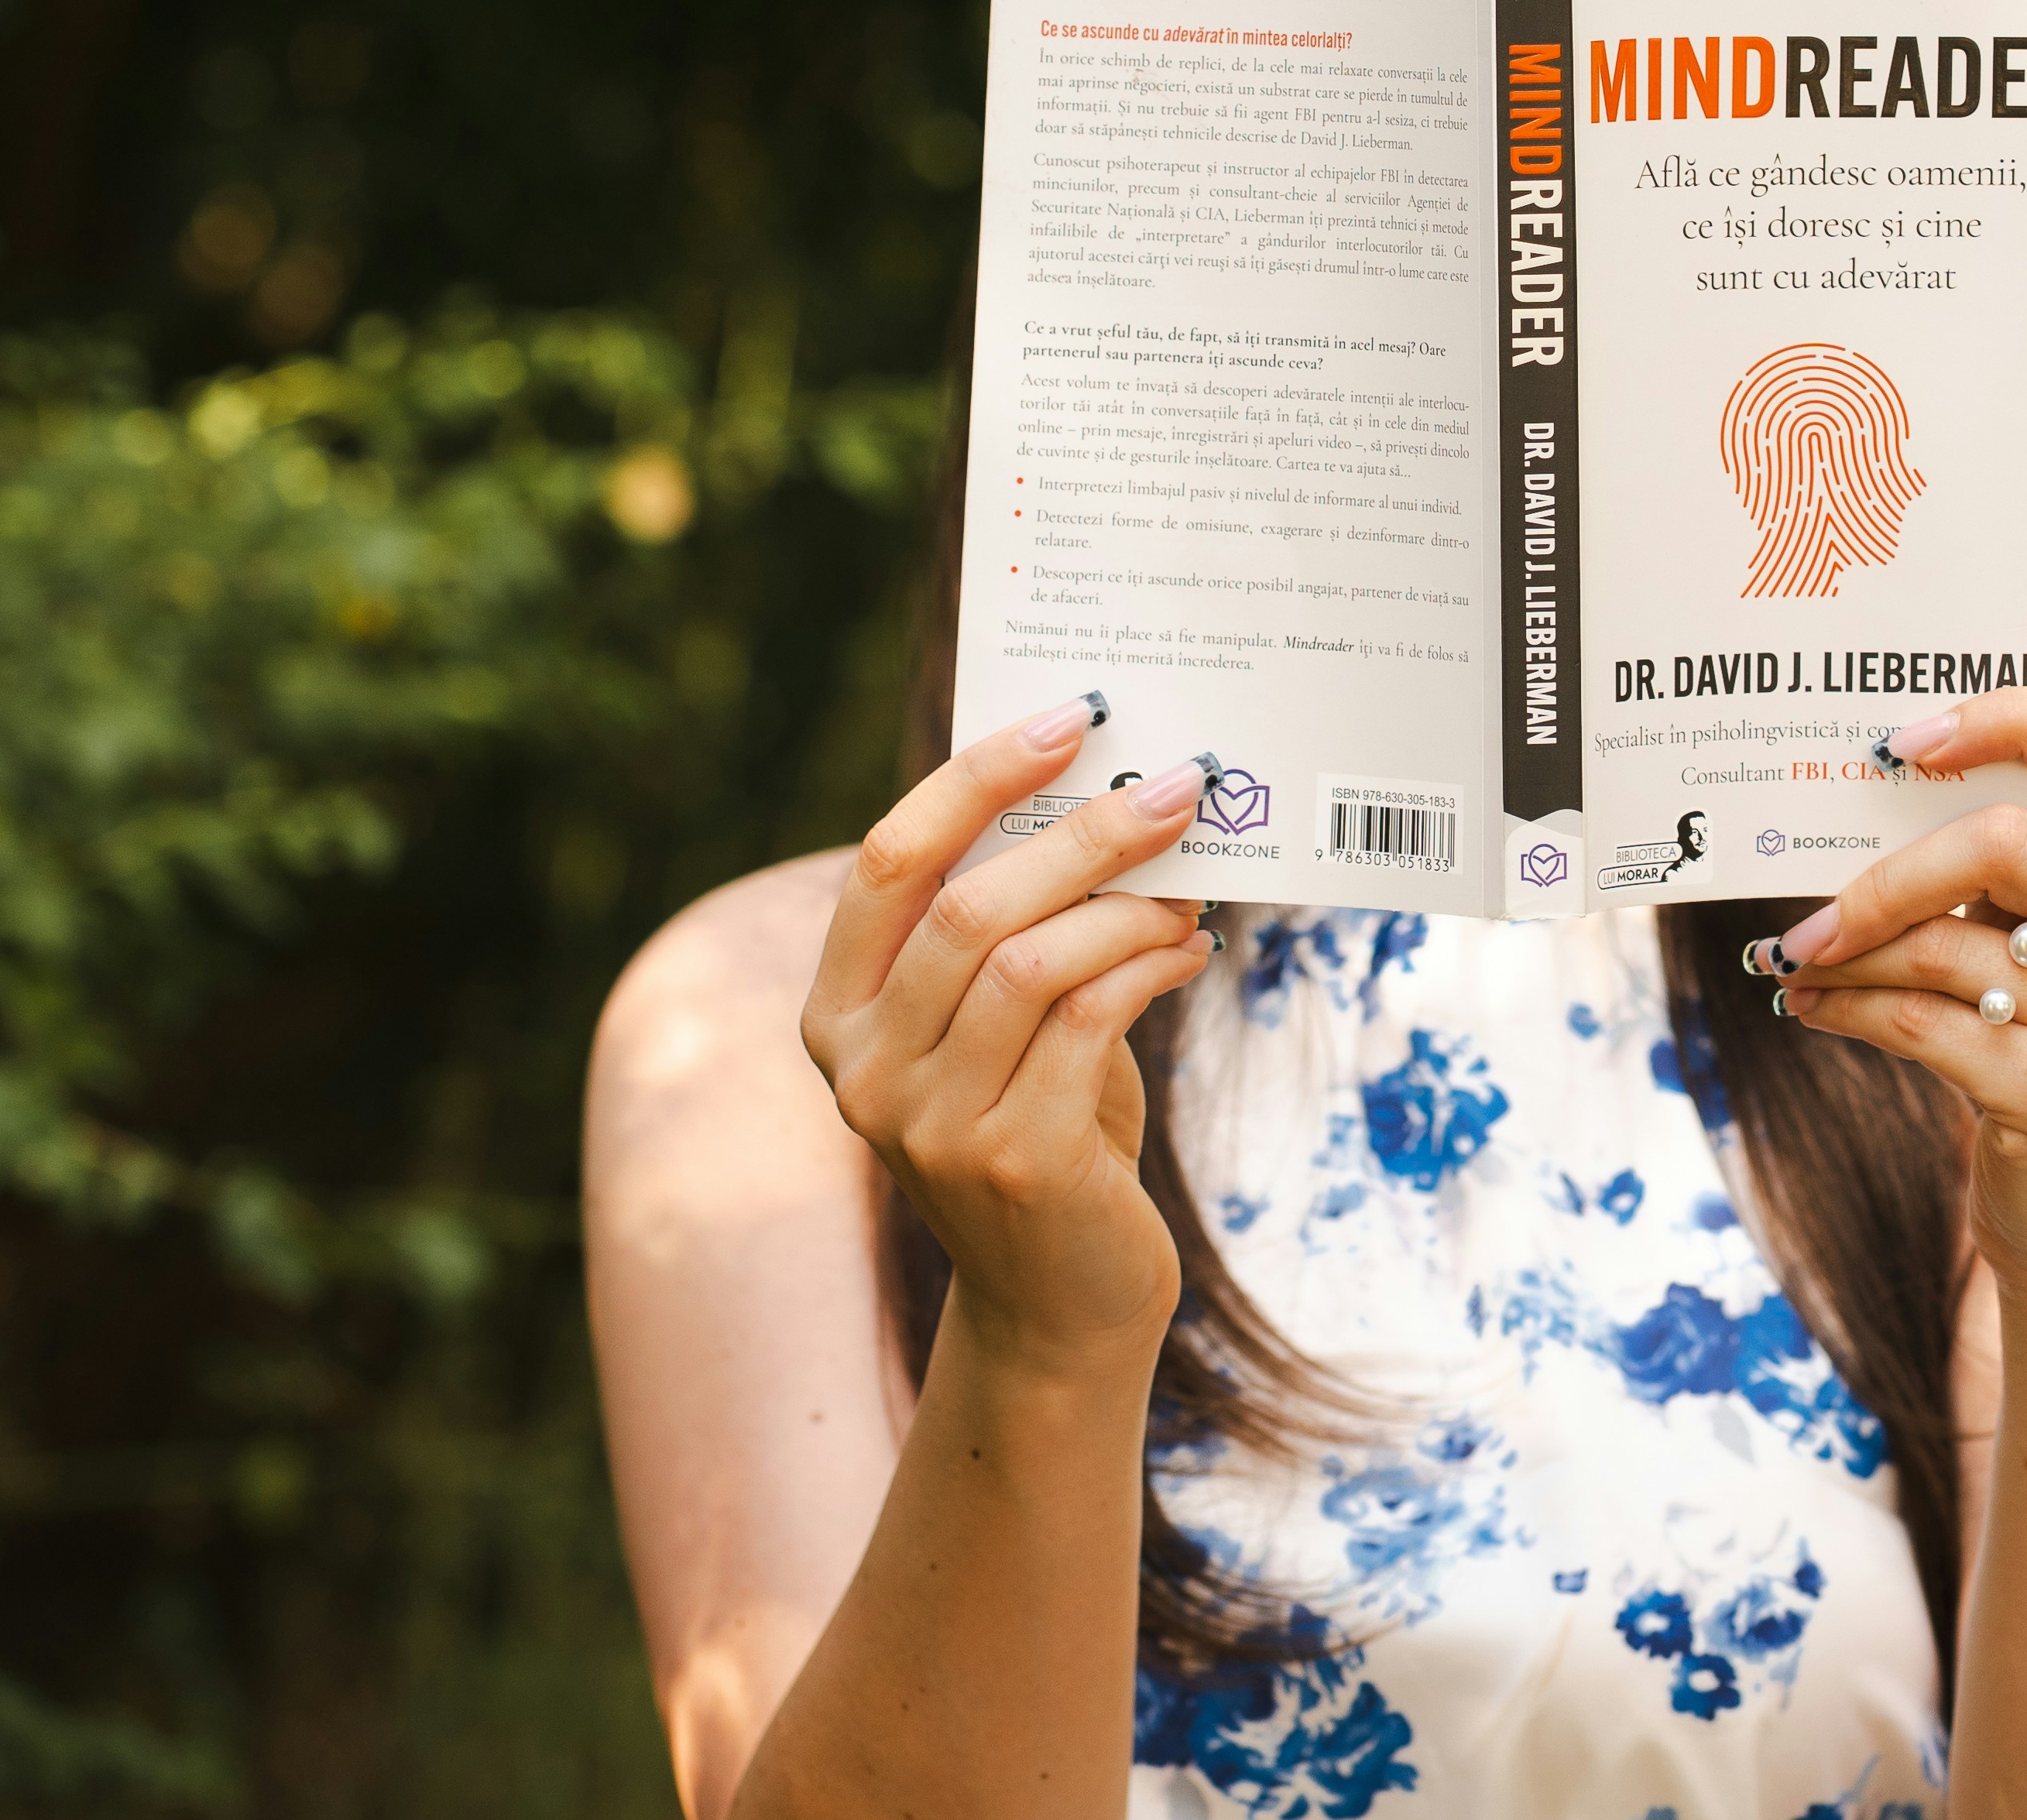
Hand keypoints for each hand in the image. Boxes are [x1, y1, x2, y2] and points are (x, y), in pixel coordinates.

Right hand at [801, 700, 1217, 1371]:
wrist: (1062, 1306)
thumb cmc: (1044, 1132)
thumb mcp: (1002, 1027)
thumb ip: (1014, 930)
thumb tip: (1107, 790)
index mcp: (839, 1016)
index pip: (888, 863)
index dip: (974, 778)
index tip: (1067, 720)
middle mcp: (866, 1071)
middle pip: (968, 907)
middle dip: (1083, 832)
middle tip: (1175, 787)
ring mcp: (931, 1125)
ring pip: (1032, 962)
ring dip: (1129, 907)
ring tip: (1187, 890)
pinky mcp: (1014, 1162)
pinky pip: (1091, 1020)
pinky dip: (1150, 968)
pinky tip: (1187, 954)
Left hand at [1753, 689, 2026, 1296]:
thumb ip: (2022, 873)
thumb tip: (1869, 795)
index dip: (2011, 714)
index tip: (1908, 741)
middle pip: (2004, 840)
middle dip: (1888, 873)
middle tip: (1819, 907)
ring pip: (1941, 944)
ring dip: (1847, 952)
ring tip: (1800, 959)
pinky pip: (1918, 1022)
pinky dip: (1847, 1008)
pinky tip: (1812, 1005)